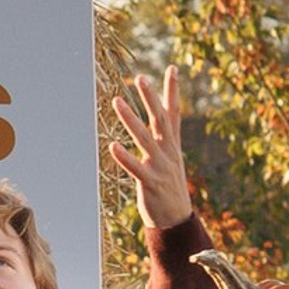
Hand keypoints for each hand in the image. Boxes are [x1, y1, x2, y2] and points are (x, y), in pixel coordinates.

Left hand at [109, 64, 193, 233]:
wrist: (176, 220)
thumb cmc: (169, 186)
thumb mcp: (170, 158)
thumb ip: (165, 137)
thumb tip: (162, 118)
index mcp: (172, 145)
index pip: (174, 113)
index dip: (173, 91)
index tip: (172, 68)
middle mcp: (168, 152)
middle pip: (160, 120)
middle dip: (150, 98)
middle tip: (141, 77)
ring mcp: (160, 167)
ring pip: (144, 139)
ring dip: (130, 120)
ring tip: (116, 101)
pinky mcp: (150, 183)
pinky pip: (136, 168)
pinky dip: (125, 157)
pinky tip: (112, 145)